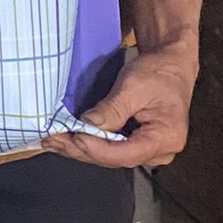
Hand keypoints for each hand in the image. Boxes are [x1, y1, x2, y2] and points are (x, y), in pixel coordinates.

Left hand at [48, 43, 197, 169]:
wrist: (171, 64)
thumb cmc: (158, 71)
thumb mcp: (133, 86)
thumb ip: (112, 109)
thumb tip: (86, 126)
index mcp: (166, 137)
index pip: (126, 154)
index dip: (96, 148)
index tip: (73, 137)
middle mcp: (160, 152)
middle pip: (115, 159)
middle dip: (81, 149)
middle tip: (52, 140)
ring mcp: (150, 151)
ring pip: (110, 157)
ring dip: (81, 149)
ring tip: (53, 142)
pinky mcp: (139, 145)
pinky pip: (112, 150)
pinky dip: (90, 144)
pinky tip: (69, 141)